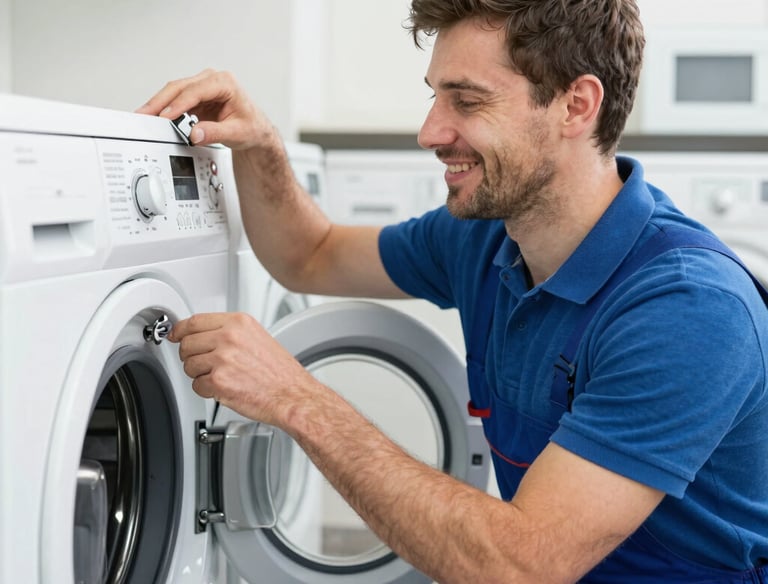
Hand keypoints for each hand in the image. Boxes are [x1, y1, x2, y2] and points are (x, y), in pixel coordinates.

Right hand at [135, 69, 276, 150]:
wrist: (255, 129)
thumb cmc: (252, 127)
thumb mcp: (237, 133)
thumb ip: (215, 133)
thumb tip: (194, 134)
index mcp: (225, 83)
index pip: (196, 91)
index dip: (179, 104)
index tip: (166, 116)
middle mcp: (212, 80)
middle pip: (179, 87)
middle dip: (159, 102)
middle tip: (144, 114)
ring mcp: (202, 87)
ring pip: (174, 92)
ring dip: (158, 104)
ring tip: (144, 115)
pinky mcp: (196, 97)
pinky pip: (176, 100)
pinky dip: (164, 108)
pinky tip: (155, 116)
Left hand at [168, 311, 318, 427]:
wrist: (293, 395)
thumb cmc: (280, 372)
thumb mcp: (257, 338)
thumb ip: (229, 332)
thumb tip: (202, 334)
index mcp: (239, 323)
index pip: (195, 321)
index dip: (180, 330)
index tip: (175, 335)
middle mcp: (229, 337)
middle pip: (187, 343)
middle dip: (191, 356)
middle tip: (205, 364)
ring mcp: (223, 359)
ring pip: (189, 365)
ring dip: (200, 375)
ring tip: (222, 377)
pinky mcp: (219, 382)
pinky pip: (197, 386)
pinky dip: (207, 391)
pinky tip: (225, 388)